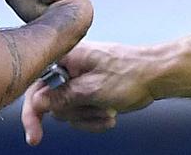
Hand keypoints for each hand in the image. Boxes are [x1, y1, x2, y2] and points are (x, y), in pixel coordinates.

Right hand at [20, 41, 155, 145]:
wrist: (157, 75)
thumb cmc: (132, 74)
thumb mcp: (93, 90)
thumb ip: (62, 97)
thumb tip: (37, 102)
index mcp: (67, 57)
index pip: (36, 85)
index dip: (33, 111)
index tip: (34, 133)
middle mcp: (70, 66)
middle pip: (53, 102)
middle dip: (75, 113)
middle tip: (95, 109)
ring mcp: (80, 78)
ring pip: (68, 111)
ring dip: (88, 116)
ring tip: (107, 110)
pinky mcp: (89, 88)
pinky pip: (82, 112)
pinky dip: (95, 117)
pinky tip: (110, 113)